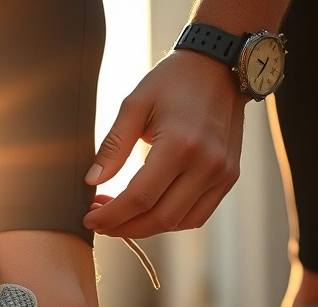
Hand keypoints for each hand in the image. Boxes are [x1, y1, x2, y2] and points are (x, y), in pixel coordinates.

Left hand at [83, 50, 246, 237]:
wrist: (219, 67)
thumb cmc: (173, 81)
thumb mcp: (135, 105)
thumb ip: (113, 146)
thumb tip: (92, 182)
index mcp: (180, 145)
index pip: (140, 197)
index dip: (112, 215)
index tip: (89, 218)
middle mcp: (206, 165)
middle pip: (160, 218)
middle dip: (125, 227)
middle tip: (100, 223)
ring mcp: (222, 174)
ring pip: (180, 222)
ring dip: (147, 227)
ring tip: (121, 217)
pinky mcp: (229, 177)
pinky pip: (198, 215)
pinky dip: (171, 220)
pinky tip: (149, 211)